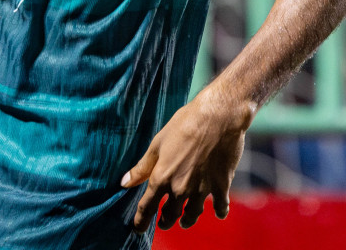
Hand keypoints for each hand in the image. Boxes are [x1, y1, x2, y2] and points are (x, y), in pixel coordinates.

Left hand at [122, 82, 251, 231]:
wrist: (216, 117)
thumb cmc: (184, 125)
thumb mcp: (157, 144)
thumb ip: (142, 168)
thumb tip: (124, 183)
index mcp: (161, 178)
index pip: (147, 207)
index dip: (141, 220)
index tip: (138, 228)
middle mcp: (180, 188)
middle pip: (170, 215)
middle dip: (165, 221)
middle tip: (163, 222)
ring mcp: (201, 190)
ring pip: (192, 215)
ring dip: (187, 220)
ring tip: (185, 221)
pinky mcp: (221, 186)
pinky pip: (220, 207)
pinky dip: (219, 212)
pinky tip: (217, 213)